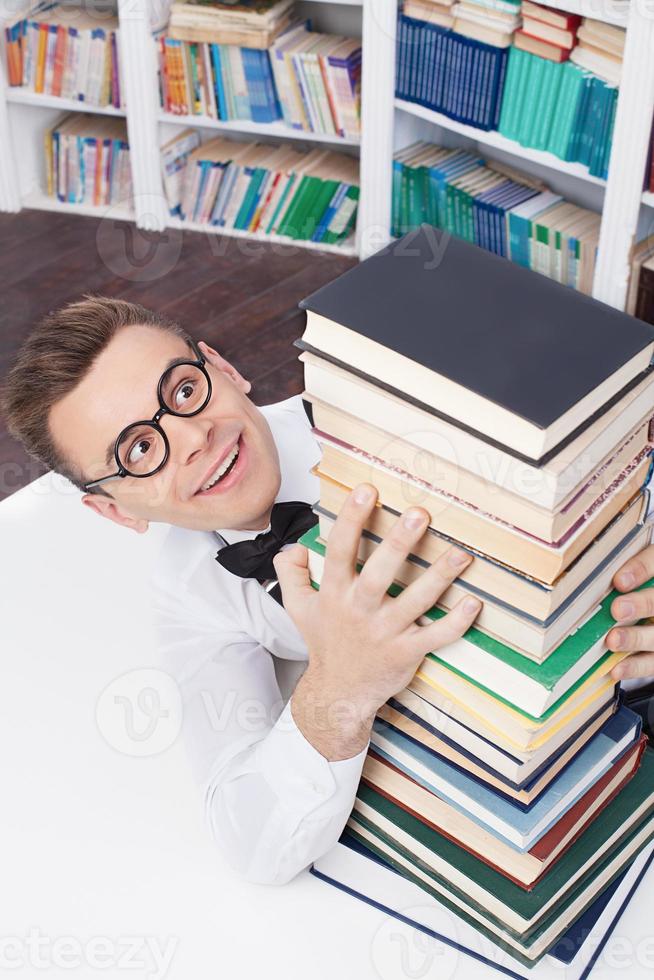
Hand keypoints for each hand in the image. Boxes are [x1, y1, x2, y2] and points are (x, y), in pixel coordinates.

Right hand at [274, 482, 481, 759]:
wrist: (338, 693)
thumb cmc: (325, 644)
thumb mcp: (298, 608)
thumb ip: (291, 574)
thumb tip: (292, 546)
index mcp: (335, 594)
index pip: (340, 551)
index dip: (352, 520)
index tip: (367, 490)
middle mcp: (360, 610)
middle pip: (380, 572)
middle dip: (399, 542)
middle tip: (420, 513)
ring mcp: (386, 632)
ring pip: (415, 601)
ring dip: (440, 577)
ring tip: (461, 553)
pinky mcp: (408, 652)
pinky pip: (436, 636)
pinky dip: (456, 622)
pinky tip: (473, 603)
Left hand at [607, 543, 653, 681]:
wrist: (643, 612)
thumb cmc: (624, 586)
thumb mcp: (624, 569)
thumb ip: (611, 566)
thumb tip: (578, 568)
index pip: (653, 561)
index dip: (640, 569)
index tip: (619, 581)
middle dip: (641, 605)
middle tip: (617, 610)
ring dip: (635, 638)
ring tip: (612, 640)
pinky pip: (652, 662)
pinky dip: (634, 667)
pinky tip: (615, 668)